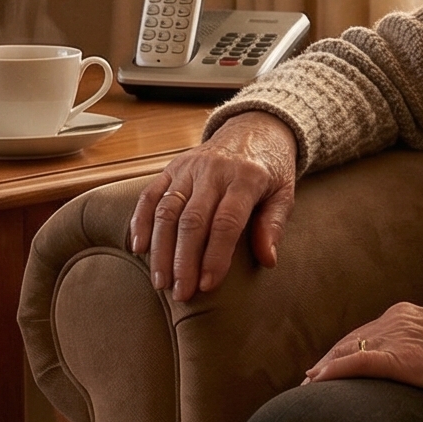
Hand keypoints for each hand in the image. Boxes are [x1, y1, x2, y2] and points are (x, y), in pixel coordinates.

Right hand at [130, 112, 297, 301]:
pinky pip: (150, 194)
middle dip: (184, 261)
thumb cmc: (271, 169)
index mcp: (246, 177)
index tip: (208, 285)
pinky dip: (141, 221)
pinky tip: (139, 248)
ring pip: (167, 210)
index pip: (227, 222)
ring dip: (161, 249)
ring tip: (161, 281)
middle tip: (181, 293)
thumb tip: (268, 259)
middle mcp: (214, 170)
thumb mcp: (284, 193)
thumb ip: (273, 224)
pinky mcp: (172, 166)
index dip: (216, 256)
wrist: (254, 128)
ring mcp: (190, 167)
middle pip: (192, 220)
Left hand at [304, 302, 422, 396]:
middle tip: (308, 379)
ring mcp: (396, 337)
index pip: (366, 333)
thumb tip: (418, 363)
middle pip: (351, 340)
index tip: (328, 366)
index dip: (344, 350)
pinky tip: (316, 382)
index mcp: (408, 315)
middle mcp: (397, 320)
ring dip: (324, 368)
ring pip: (347, 349)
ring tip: (306, 386)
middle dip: (328, 359)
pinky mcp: (398, 357)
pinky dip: (333, 371)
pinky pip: (356, 362)